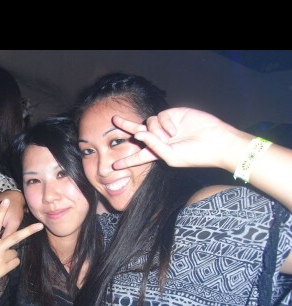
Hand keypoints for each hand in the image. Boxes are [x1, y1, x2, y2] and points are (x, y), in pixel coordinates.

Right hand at [0, 199, 43, 304]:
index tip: (6, 200)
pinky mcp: (3, 269)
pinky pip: (14, 262)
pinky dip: (9, 264)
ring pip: (15, 252)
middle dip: (29, 231)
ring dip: (9, 256)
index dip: (1, 211)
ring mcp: (0, 258)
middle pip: (15, 236)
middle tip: (40, 226)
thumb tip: (6, 245)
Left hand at [112, 107, 244, 170]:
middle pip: (138, 132)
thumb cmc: (194, 155)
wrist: (215, 142)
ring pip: (148, 123)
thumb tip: (138, 133)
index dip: (127, 161)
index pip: (140, 156)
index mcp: (158, 153)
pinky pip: (160, 117)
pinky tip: (175, 131)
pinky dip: (165, 124)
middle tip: (114, 120)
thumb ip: (153, 146)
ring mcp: (166, 126)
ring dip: (155, 131)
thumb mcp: (171, 157)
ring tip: (170, 137)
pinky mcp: (173, 115)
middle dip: (126, 126)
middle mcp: (160, 139)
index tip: (114, 166)